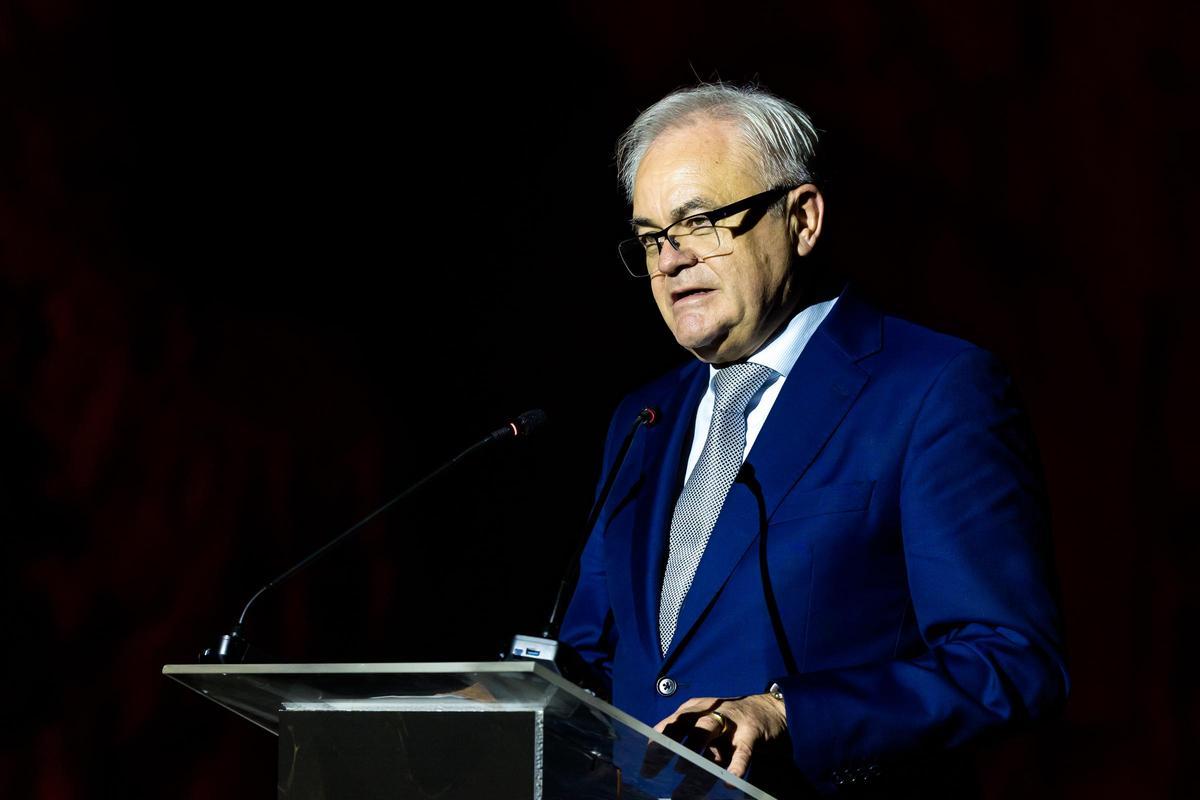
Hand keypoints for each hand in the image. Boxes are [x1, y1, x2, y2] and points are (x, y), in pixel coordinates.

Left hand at [648, 693, 787, 779]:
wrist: (768, 708)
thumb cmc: (730, 722)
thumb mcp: (706, 726)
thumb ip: (688, 741)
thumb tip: (664, 766)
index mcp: (694, 710)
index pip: (670, 725)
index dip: (656, 743)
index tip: (644, 766)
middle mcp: (708, 712)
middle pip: (685, 726)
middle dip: (668, 748)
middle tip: (654, 771)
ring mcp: (729, 720)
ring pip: (707, 733)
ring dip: (694, 756)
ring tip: (683, 778)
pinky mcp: (750, 732)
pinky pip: (742, 750)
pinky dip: (736, 766)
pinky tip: (729, 781)